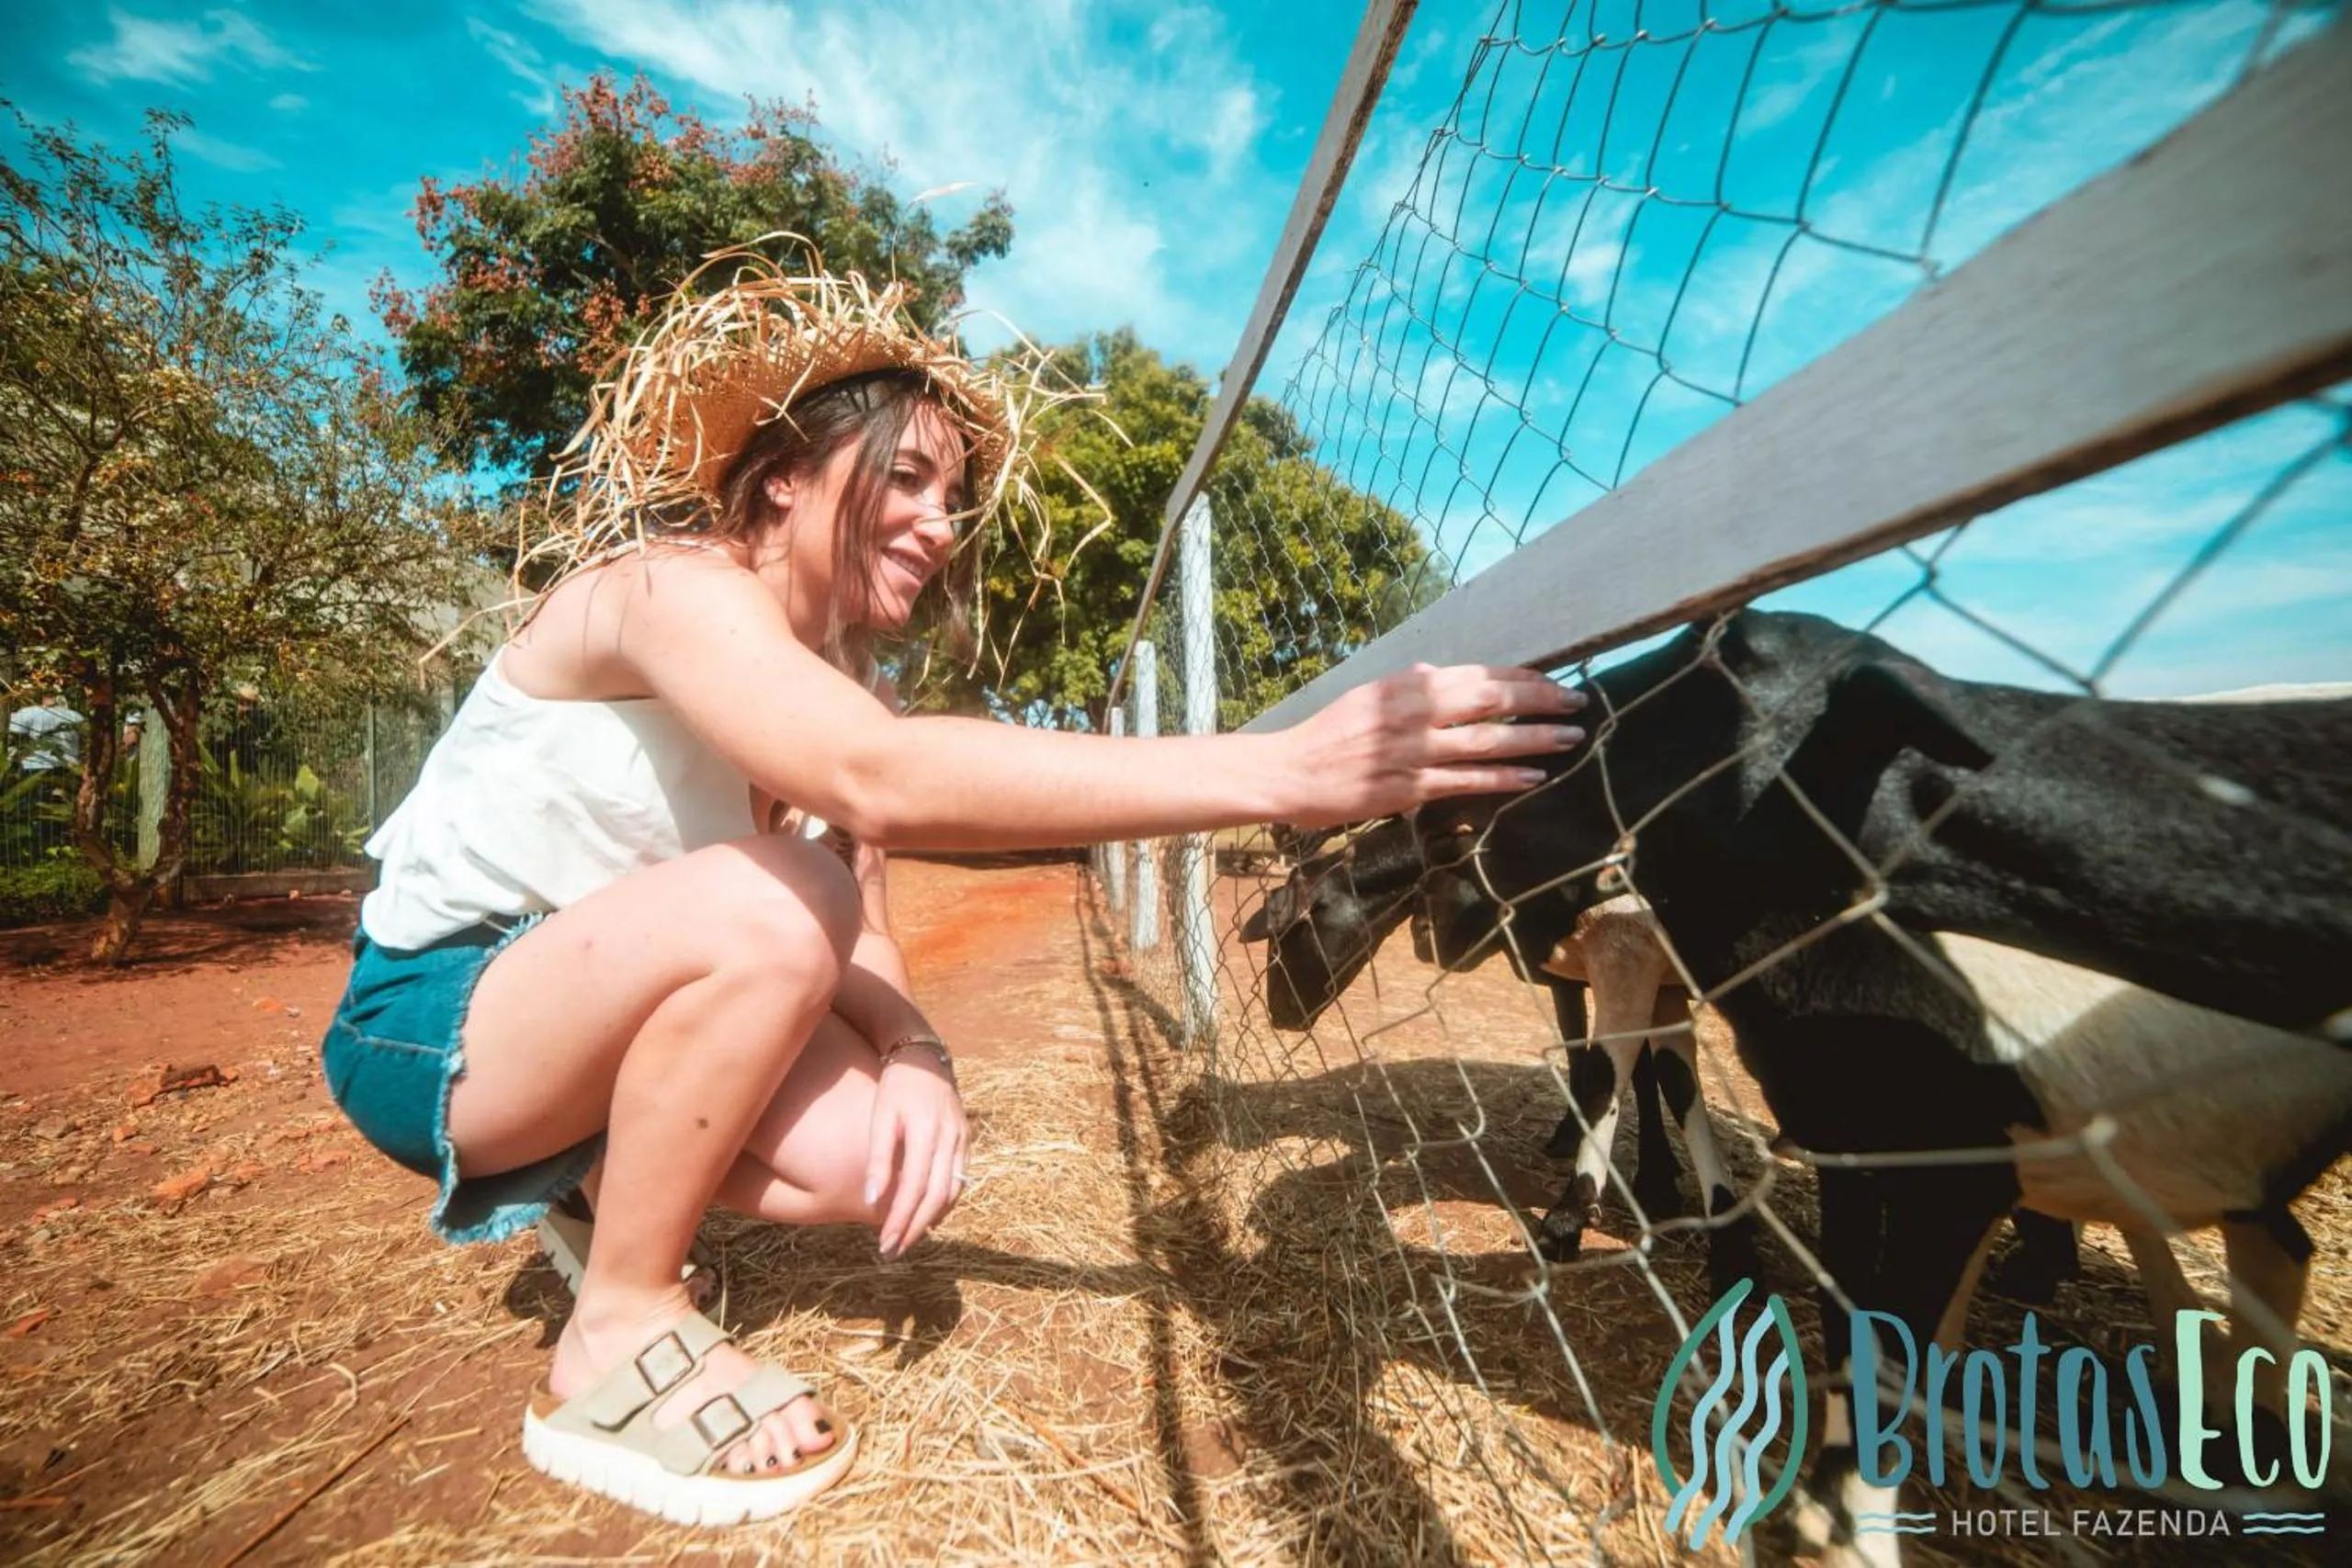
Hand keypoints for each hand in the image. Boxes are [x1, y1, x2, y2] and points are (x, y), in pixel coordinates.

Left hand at [864, 1047, 968, 1258]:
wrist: (924, 1056)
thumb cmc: (897, 1086)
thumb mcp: (881, 1117)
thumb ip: (879, 1158)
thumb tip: (872, 1201)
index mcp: (928, 1133)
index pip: (914, 1189)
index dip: (900, 1220)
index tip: (884, 1244)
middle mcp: (951, 1139)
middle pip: (936, 1198)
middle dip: (915, 1229)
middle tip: (894, 1251)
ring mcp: (963, 1139)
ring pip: (952, 1192)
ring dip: (931, 1220)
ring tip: (908, 1238)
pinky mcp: (966, 1139)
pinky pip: (960, 1179)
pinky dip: (945, 1202)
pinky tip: (928, 1214)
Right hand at [1275, 664, 1585, 829]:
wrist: (1290, 771)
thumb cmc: (1328, 732)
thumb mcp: (1368, 694)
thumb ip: (1407, 684)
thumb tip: (1436, 672)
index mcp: (1407, 684)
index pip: (1477, 673)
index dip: (1521, 676)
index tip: (1554, 679)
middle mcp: (1415, 711)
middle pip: (1491, 699)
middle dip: (1540, 699)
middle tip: (1577, 701)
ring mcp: (1415, 750)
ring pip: (1487, 740)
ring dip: (1533, 738)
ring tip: (1570, 738)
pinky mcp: (1410, 787)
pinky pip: (1467, 780)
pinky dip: (1503, 777)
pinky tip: (1533, 777)